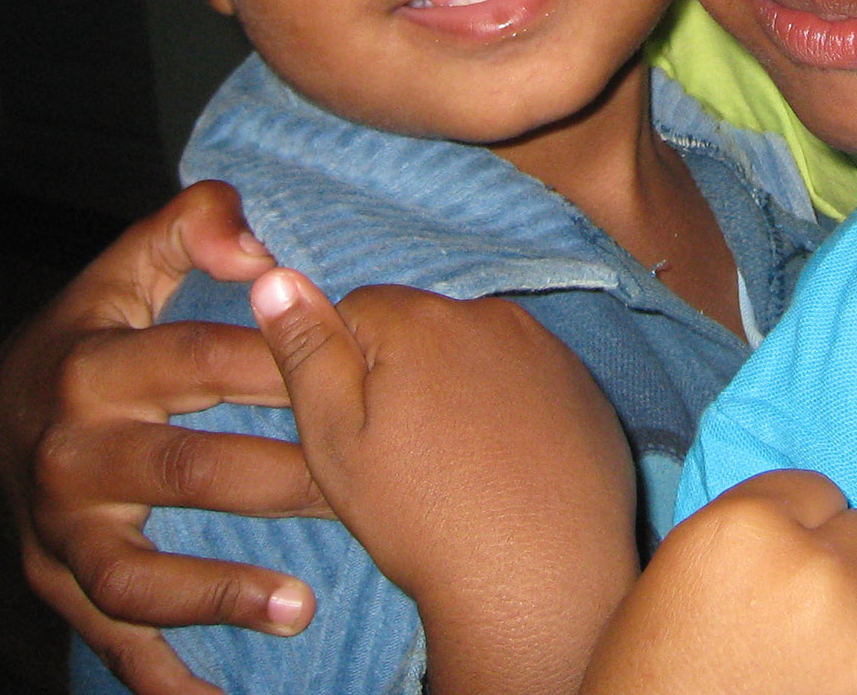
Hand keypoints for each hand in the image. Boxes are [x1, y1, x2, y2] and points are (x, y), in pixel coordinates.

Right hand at [0, 182, 324, 694]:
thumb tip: (254, 245)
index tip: (355, 373)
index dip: (278, 364)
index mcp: (89, 366)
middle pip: (183, 472)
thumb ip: (193, 226)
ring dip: (218, 596)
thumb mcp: (129, 264)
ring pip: (136, 576)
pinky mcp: (57, 587)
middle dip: (280, 480)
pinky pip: (111, 642)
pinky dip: (164, 679)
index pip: (196, 363)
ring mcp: (56, 531)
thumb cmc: (98, 327)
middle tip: (365, 494)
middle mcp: (64, 454)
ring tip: (301, 607)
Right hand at [251, 270, 639, 694]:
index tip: (358, 425)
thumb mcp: (336, 440)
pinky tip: (504, 462)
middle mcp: (488, 314)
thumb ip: (306, 350)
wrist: (537, 578)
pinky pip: (526, 376)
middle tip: (405, 452)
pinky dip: (509, 404)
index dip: (345, 366)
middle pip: (421, 325)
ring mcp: (544, 348)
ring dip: (458, 384)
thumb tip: (274, 277)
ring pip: (474, 349)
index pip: (357, 308)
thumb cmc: (423, 515)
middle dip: (404, 370)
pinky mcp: (581, 384)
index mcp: (420, 320)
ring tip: (456, 463)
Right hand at [581, 470, 856, 694]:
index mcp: (746, 533)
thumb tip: (822, 530)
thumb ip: (753, 543)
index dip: (809, 541)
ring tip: (847, 683)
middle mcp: (818, 574)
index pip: (820, 494)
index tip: (794, 582)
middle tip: (822, 637)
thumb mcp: (678, 588)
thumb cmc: (653, 688)